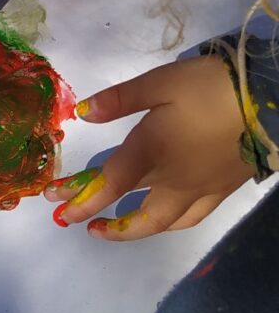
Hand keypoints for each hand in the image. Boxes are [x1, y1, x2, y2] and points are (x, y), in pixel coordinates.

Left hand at [46, 56, 253, 240]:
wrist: (268, 102)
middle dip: (100, 218)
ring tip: (112, 228)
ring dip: (133, 229)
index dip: (80, 197)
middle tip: (75, 221)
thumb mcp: (158, 82)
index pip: (107, 184)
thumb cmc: (209, 88)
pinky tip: (163, 217)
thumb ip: (118, 100)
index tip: (55, 204)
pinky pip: (191, 218)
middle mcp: (172, 179)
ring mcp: (200, 188)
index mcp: (150, 152)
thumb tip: (82, 114)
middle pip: (132, 211)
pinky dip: (170, 223)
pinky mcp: (223, 189)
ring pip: (162, 222)